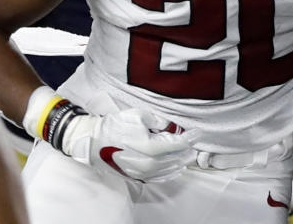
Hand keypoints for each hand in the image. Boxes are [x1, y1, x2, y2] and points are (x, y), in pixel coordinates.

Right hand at [61, 107, 198, 181]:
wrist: (93, 142)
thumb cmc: (114, 126)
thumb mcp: (138, 115)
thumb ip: (158, 121)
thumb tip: (170, 126)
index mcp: (151, 147)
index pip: (178, 144)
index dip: (190, 137)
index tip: (198, 132)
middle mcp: (149, 163)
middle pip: (176, 157)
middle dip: (188, 149)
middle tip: (195, 142)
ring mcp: (143, 172)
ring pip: (170, 169)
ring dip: (181, 161)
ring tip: (189, 155)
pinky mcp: (137, 177)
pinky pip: (160, 177)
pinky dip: (171, 173)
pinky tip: (177, 169)